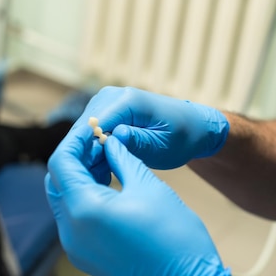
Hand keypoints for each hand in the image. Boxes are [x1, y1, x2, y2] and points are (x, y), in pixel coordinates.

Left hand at [46, 128, 231, 275]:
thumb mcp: (147, 186)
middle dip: (76, 157)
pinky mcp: (85, 256)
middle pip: (58, 181)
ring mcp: (75, 247)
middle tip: (100, 141)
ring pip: (64, 200)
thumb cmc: (174, 236)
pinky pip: (74, 218)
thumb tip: (110, 141)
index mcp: (83, 209)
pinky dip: (84, 197)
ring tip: (107, 159)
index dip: (75, 140)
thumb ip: (121, 158)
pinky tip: (108, 184)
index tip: (93, 128)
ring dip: (80, 176)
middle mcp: (70, 230)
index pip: (61, 162)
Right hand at [72, 86, 229, 168]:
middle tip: (97, 181)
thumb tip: (112, 135)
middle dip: (86, 153)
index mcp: (128, 101)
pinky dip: (94, 149)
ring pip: (83, 130)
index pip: (93, 125)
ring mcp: (106, 100)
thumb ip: (138, 141)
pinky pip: (90, 130)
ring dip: (89, 153)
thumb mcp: (164, 145)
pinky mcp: (105, 109)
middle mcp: (112, 95)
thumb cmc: (182, 137)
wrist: (192, 126)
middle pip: (84, 127)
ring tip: (102, 177)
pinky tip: (104, 168)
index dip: (88, 151)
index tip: (93, 175)